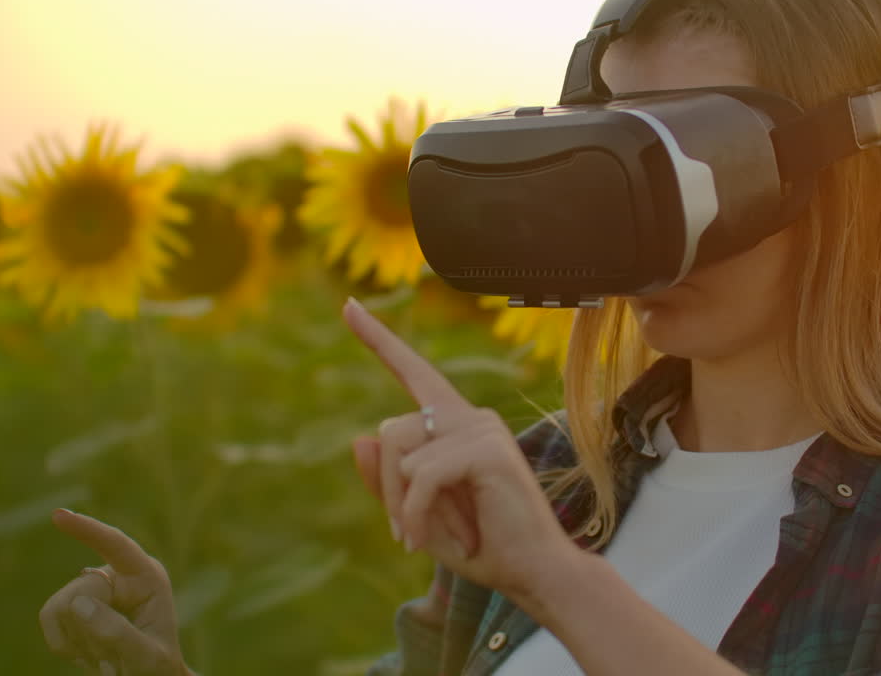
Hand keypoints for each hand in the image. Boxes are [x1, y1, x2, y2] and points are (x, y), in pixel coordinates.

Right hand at [40, 509, 189, 674]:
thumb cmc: (156, 666)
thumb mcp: (146, 656)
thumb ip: (116, 631)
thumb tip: (77, 602)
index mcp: (147, 576)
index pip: (117, 546)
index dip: (88, 530)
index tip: (59, 515)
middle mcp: (119, 576)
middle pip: (80, 593)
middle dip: (90, 631)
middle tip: (115, 657)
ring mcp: (93, 589)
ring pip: (60, 607)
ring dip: (79, 641)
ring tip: (106, 655)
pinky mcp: (72, 605)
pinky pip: (48, 618)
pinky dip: (63, 643)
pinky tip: (88, 653)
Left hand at [344, 297, 583, 604]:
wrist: (533, 573)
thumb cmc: (482, 545)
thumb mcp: (419, 514)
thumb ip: (389, 480)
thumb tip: (358, 438)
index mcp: (457, 426)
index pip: (414, 373)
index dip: (379, 341)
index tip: (348, 307)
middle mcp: (471, 418)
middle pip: (390, 431)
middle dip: (386, 488)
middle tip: (404, 533)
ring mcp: (482, 429)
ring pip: (401, 451)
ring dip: (402, 504)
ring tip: (427, 538)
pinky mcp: (488, 450)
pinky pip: (423, 474)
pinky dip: (415, 512)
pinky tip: (427, 540)